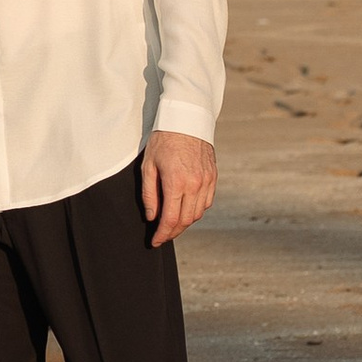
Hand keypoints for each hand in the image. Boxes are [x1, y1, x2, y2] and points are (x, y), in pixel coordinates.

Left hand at [141, 131, 217, 245]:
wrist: (186, 119)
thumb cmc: (163, 141)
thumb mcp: (148, 166)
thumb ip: (150, 195)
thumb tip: (152, 217)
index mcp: (176, 182)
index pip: (171, 219)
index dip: (162, 235)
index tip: (155, 242)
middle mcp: (195, 184)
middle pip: (186, 220)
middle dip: (173, 232)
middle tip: (162, 236)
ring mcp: (207, 181)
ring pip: (198, 213)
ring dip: (185, 223)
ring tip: (172, 225)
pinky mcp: (213, 176)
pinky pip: (206, 202)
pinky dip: (196, 211)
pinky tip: (185, 210)